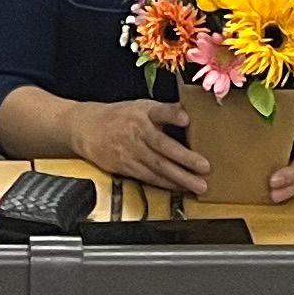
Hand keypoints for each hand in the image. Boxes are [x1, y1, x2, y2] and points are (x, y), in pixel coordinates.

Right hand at [74, 95, 208, 196]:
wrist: (88, 128)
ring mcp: (131, 151)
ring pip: (158, 166)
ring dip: (180, 178)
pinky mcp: (126, 166)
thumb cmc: (121, 116)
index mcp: (144, 112)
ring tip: (198, 186)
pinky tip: (180, 188)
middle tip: (205, 168)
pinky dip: (166, 184)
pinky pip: (149, 177)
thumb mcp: (142, 106)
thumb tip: (192, 113)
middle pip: (163, 146)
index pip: (159, 111)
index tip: (185, 118)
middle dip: (185, 159)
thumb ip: (165, 112)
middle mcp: (138, 131)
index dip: (172, 115)